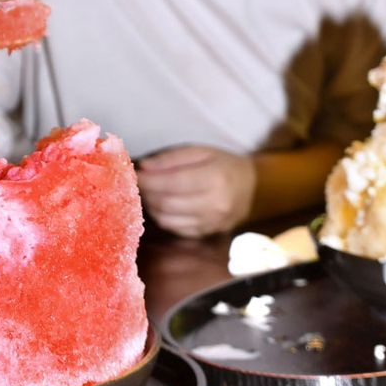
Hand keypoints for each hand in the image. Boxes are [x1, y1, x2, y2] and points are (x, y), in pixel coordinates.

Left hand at [136, 145, 255, 237]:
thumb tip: (144, 167)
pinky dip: (162, 217)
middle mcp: (215, 204)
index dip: (148, 180)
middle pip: (167, 203)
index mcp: (215, 178)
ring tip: (149, 193)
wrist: (251, 188)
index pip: (172, 182)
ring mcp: (211, 223)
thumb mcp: (201, 151)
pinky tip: (162, 205)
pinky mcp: (206, 234)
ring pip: (167, 219)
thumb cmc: (223, 165)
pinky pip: (174, 229)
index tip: (134, 175)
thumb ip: (172, 158)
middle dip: (147, 193)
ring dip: (152, 206)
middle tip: (139, 184)